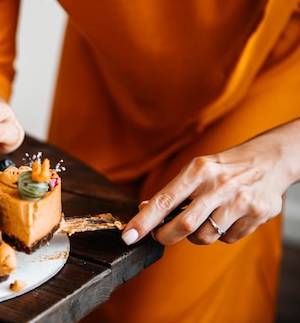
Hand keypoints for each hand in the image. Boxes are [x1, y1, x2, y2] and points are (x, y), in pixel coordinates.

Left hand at [121, 118, 299, 245]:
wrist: (270, 159)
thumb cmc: (223, 167)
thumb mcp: (196, 169)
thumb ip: (173, 192)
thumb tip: (143, 210)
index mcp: (198, 170)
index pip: (164, 200)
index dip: (144, 221)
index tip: (128, 236)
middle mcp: (219, 185)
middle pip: (184, 225)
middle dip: (165, 236)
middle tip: (160, 235)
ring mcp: (240, 201)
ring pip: (205, 237)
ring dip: (196, 236)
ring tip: (203, 218)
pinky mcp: (257, 214)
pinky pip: (228, 239)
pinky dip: (221, 234)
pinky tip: (228, 217)